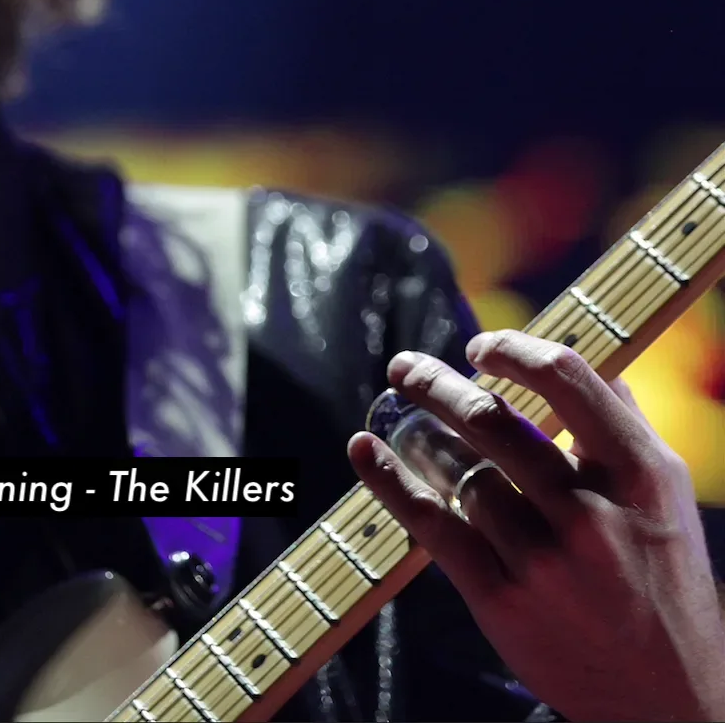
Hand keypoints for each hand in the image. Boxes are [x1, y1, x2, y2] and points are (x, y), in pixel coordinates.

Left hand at [347, 330, 724, 722]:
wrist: (670, 702)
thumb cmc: (663, 582)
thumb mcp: (665, 496)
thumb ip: (620, 422)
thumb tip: (571, 356)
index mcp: (640, 474)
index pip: (565, 379)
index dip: (512, 349)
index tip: (480, 347)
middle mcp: (591, 512)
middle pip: (491, 419)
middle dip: (436, 383)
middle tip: (405, 367)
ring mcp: (544, 559)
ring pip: (460, 470)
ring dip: (417, 433)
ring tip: (397, 414)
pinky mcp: (503, 600)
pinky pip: (432, 525)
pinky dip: (390, 481)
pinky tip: (364, 451)